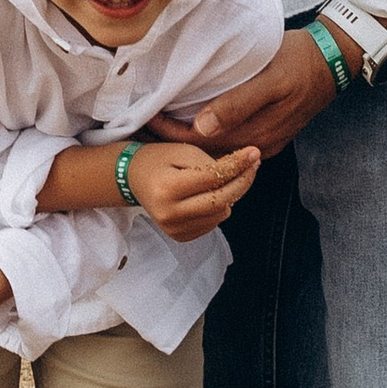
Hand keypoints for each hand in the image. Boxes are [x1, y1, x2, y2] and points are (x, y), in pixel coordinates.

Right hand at [118, 137, 261, 241]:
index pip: (213, 178)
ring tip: (226, 177)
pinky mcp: (181, 236)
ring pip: (222, 213)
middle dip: (242, 181)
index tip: (254, 153)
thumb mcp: (182, 150)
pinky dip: (218, 207)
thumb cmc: (157, 159)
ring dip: (230, 194)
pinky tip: (211, 193)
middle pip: (221, 201)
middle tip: (253, 164)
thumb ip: (211, 161)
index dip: (237, 165)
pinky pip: (214, 223)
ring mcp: (175, 229)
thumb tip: (242, 169)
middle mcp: (170, 214)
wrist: (132, 179)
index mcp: (167, 188)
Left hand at [146, 27, 335, 165]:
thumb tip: (202, 126)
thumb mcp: (271, 78)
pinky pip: (232, 141)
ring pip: (218, 148)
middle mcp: (258, 146)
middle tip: (143, 122)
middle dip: (173, 139)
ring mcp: (265, 142)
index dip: (170, 133)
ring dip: (189, 139)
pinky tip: (194, 124)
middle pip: (206, 149)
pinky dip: (209, 135)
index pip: (200, 141)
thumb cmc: (300, 61)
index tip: (145, 119)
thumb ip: (238, 103)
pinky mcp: (269, 133)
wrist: (335, 60)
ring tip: (161, 124)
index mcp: (255, 133)